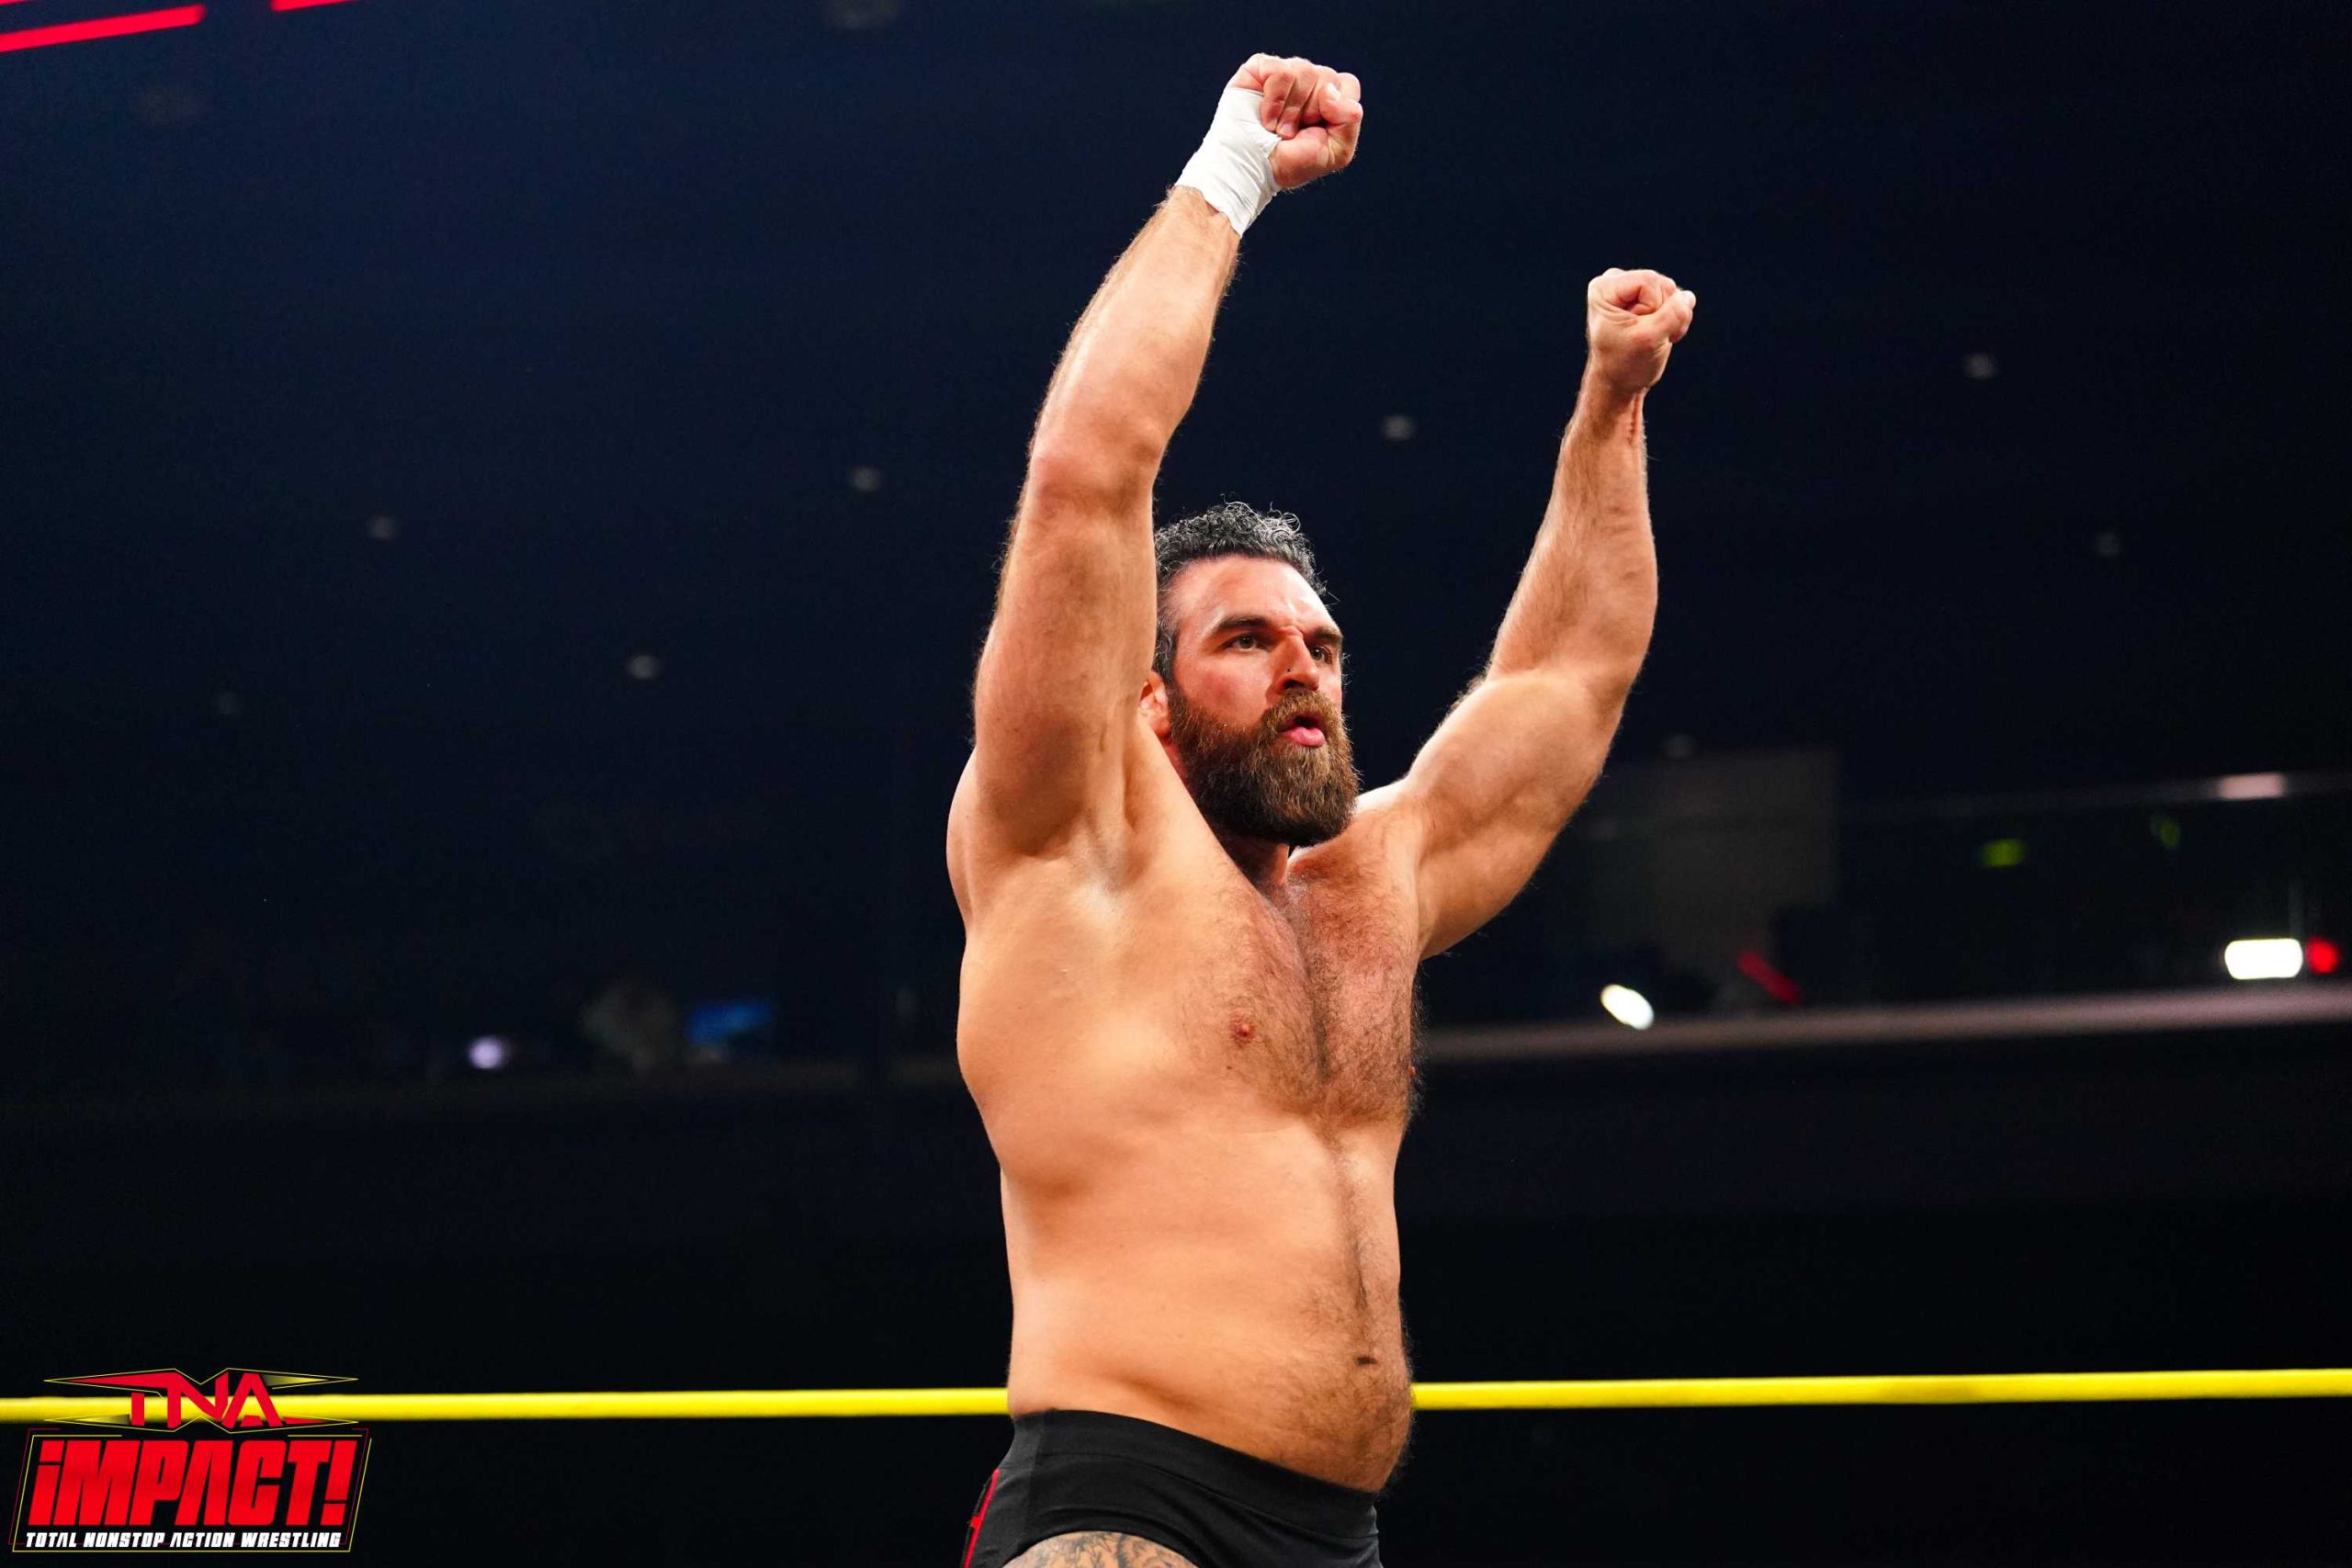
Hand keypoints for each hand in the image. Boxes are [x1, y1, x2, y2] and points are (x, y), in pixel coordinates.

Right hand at [1226, 54, 1363, 189]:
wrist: (1254, 168)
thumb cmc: (1291, 163)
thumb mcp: (1336, 152)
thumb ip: (1349, 120)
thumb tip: (1330, 91)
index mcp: (1328, 98)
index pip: (1347, 83)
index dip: (1337, 106)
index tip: (1318, 127)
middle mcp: (1308, 81)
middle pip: (1327, 75)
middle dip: (1311, 111)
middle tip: (1292, 133)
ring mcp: (1284, 73)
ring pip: (1304, 69)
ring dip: (1291, 109)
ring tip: (1277, 129)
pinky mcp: (1260, 68)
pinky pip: (1279, 70)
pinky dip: (1274, 99)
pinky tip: (1265, 117)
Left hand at [1584, 269, 1697, 394]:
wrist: (1620, 383)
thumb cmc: (1624, 364)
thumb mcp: (1649, 339)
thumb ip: (1673, 315)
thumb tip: (1688, 297)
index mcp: (1605, 288)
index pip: (1650, 280)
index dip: (1653, 307)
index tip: (1637, 330)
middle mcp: (1617, 282)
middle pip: (1663, 284)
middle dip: (1664, 313)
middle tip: (1647, 336)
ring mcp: (1634, 289)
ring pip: (1673, 292)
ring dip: (1672, 319)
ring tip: (1653, 338)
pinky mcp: (1649, 298)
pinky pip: (1677, 300)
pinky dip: (1675, 320)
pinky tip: (1661, 334)